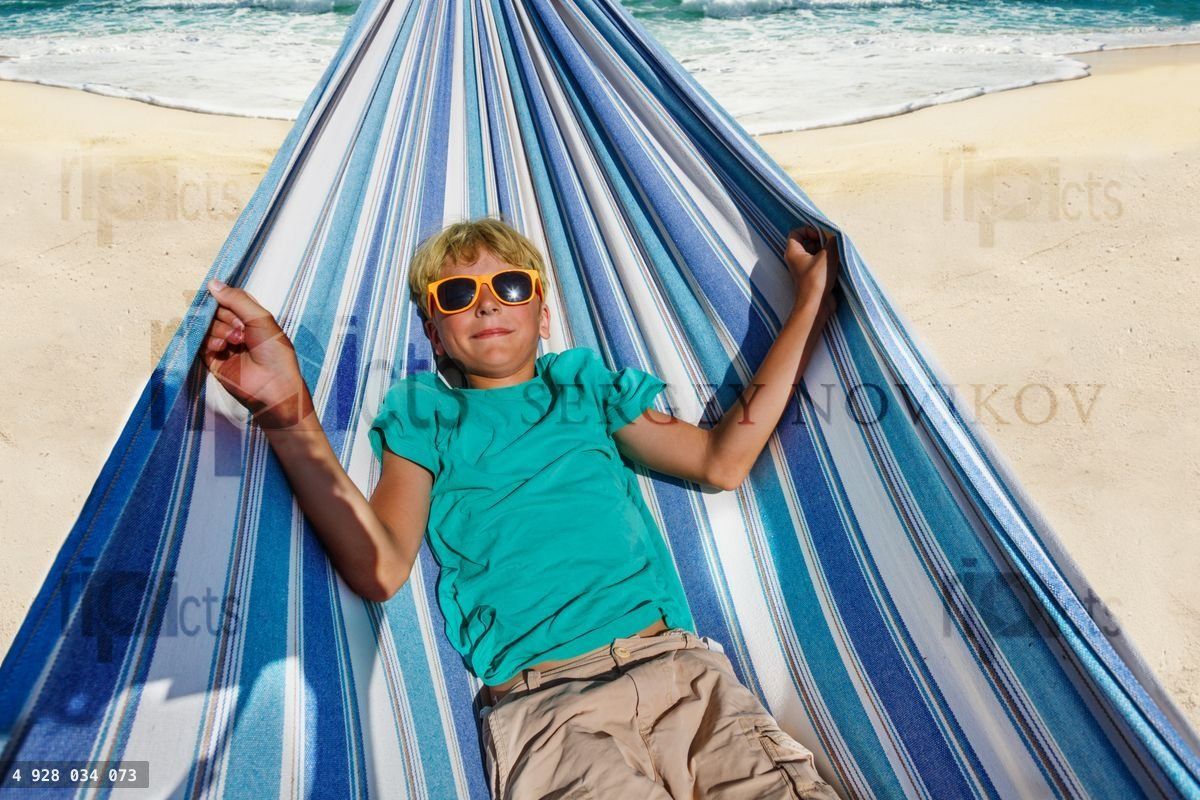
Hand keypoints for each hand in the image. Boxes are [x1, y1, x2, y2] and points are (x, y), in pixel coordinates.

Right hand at [202, 279, 313, 428]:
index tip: (225, 300)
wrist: (272, 387)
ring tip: (233, 342)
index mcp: (252, 317)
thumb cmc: (275, 352)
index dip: (226, 299)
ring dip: (218, 330)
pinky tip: (220, 348)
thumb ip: (237, 300)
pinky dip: (209, 342)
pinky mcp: (212, 359)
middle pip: (216, 310)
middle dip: (225, 317)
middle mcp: (236, 328)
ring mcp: (224, 343)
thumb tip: (212, 283)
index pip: (230, 298)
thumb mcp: (261, 319)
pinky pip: (200, 342)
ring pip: (207, 325)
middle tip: (240, 330)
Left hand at [784, 224, 839, 304]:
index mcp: (793, 252)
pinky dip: (828, 262)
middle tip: (831, 246)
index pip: (796, 232)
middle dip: (821, 241)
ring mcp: (804, 269)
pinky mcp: (813, 277)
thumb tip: (836, 237)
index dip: (809, 230)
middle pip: (807, 242)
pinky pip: (820, 263)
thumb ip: (832, 242)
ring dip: (827, 252)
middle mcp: (796, 259)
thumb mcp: (827, 255)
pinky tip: (837, 265)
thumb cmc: (817, 279)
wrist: (816, 304)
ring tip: (835, 256)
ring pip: (815, 253)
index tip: (820, 237)